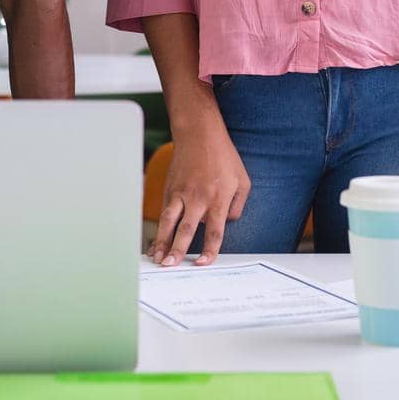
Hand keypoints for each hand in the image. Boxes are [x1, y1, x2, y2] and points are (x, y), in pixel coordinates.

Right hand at [148, 124, 250, 266]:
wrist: (199, 133)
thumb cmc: (224, 156)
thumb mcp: (243, 181)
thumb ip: (237, 206)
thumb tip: (226, 224)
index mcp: (219, 198)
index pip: (215, 231)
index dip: (209, 250)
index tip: (202, 264)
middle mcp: (198, 198)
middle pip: (187, 229)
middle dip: (177, 249)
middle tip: (170, 266)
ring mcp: (181, 193)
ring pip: (169, 221)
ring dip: (162, 241)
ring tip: (157, 258)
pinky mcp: (170, 189)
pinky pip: (164, 212)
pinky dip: (159, 229)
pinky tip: (155, 243)